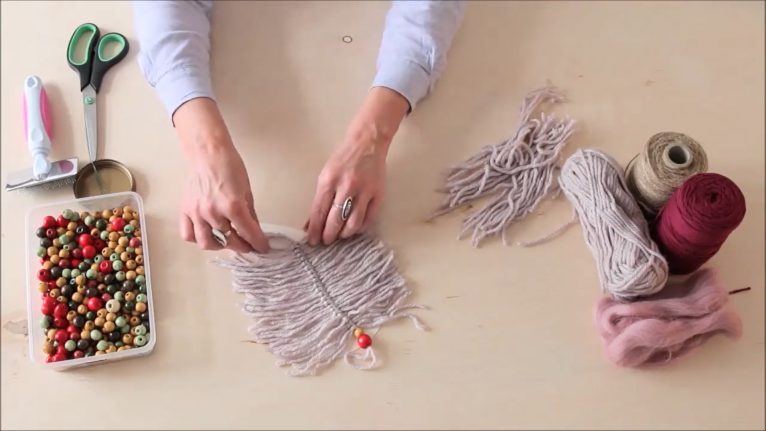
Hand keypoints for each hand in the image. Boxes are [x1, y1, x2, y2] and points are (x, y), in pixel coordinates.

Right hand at [173, 98, 269, 253]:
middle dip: (242, 245)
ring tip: (228, 241)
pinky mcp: (185, 210)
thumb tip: (255, 230)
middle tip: (248, 244)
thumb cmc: (230, 167)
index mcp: (233, 206)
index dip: (258, 243)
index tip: (263, 248)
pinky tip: (207, 234)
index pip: (248, 233)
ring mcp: (197, 213)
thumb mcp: (247, 191)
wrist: (208, 153)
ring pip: (207, 242)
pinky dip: (197, 239)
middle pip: (229, 240)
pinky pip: (188, 234)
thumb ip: (250, 214)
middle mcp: (213, 212)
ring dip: (220, 246)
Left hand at [306, 87, 409, 245]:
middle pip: (335, 220)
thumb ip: (320, 198)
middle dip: (328, 235)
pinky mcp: (378, 194)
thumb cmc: (343, 159)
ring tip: (339, 237)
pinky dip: (360, 227)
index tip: (311, 240)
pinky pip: (369, 218)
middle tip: (325, 241)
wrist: (367, 143)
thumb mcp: (326, 174)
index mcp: (329, 181)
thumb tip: (312, 221)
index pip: (319, 211)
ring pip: (353, 222)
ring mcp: (364, 191)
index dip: (315, 229)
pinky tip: (354, 229)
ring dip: (344, 234)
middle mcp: (346, 187)